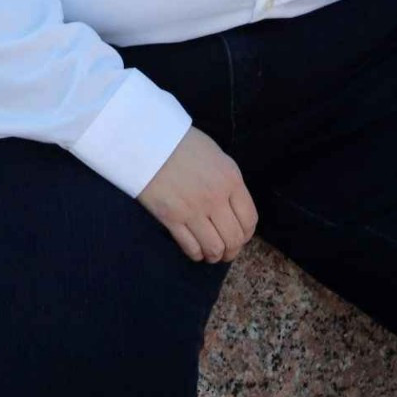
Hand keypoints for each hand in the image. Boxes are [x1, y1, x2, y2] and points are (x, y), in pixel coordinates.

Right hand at [136, 126, 256, 262]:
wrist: (147, 140)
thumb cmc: (182, 144)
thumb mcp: (216, 157)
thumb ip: (228, 182)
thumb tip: (233, 206)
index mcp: (231, 180)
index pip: (249, 219)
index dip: (247, 234)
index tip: (240, 237)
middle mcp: (216, 198)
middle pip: (234, 238)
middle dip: (232, 250)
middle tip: (226, 251)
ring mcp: (193, 210)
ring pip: (214, 247)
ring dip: (215, 256)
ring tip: (211, 254)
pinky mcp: (171, 218)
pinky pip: (191, 246)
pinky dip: (196, 254)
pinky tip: (195, 251)